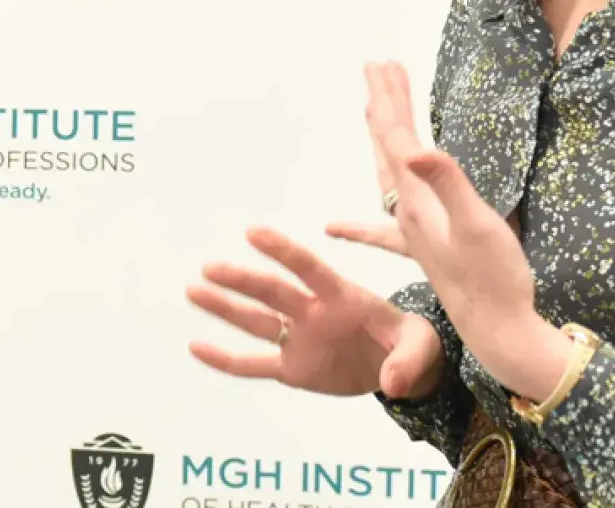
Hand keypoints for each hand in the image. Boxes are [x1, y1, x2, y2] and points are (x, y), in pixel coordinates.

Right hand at [187, 226, 444, 399]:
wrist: (399, 367)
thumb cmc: (410, 344)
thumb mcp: (421, 348)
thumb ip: (408, 360)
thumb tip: (393, 383)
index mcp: (343, 297)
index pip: (309, 269)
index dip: (283, 251)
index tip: (254, 232)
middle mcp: (312, 312)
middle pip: (273, 293)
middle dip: (243, 281)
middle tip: (209, 267)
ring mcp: (299, 339)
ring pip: (255, 322)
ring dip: (225, 307)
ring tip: (193, 290)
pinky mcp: (292, 367)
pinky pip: (253, 364)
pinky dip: (225, 359)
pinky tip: (196, 347)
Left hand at [326, 61, 570, 402]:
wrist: (501, 335)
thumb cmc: (497, 281)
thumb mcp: (479, 226)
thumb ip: (449, 184)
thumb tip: (416, 149)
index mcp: (417, 202)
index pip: (396, 139)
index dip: (389, 100)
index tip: (381, 63)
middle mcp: (408, 214)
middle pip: (387, 149)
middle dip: (383, 106)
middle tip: (377, 67)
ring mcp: (415, 233)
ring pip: (389, 175)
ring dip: (383, 140)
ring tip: (373, 110)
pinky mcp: (427, 251)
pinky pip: (385, 226)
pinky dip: (362, 221)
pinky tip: (336, 227)